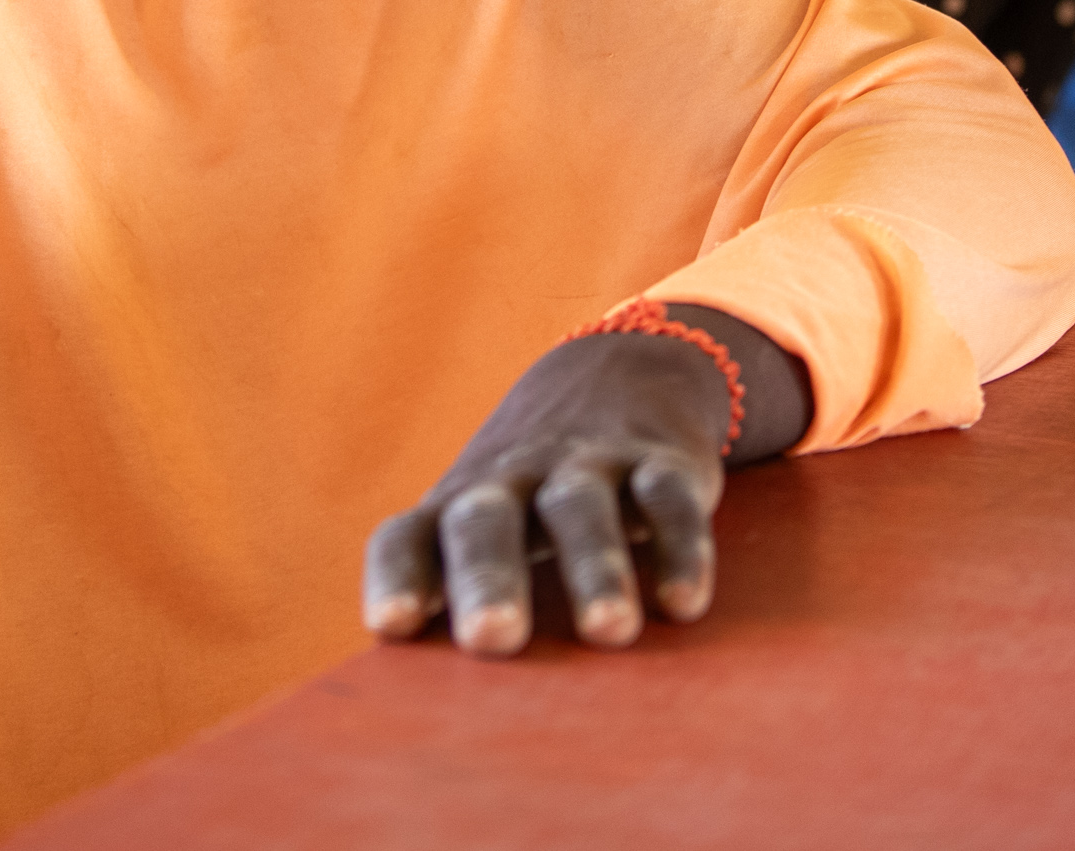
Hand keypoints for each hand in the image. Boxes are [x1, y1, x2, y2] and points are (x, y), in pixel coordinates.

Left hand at [361, 307, 801, 657]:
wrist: (618, 370)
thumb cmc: (528, 495)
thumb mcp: (481, 526)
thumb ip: (454, 596)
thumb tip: (426, 705)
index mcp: (455, 504)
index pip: (408, 534)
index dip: (398, 576)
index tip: (392, 626)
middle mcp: (511, 479)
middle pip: (487, 523)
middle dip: (487, 578)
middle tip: (491, 637)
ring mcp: (586, 464)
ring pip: (580, 508)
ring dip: (593, 567)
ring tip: (607, 631)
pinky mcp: (659, 460)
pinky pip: (667, 498)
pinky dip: (678, 546)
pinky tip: (682, 604)